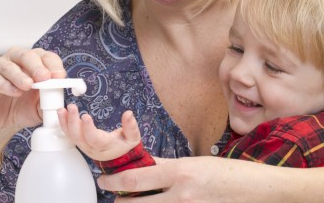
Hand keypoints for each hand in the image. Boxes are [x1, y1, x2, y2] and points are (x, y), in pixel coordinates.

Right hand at [0, 47, 65, 139]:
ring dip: (20, 75)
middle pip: (26, 55)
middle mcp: (16, 62)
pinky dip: (5, 85)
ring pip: (8, 65)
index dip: (54, 65)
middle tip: (44, 78)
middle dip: (37, 66)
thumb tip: (60, 98)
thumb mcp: (42, 107)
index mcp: (35, 64)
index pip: (46, 57)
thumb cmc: (23, 109)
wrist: (2, 123)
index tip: (60, 76)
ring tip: (28, 85)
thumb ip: (51, 100)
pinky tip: (14, 92)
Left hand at [58, 104, 140, 160]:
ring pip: (71, 136)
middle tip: (71, 107)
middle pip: (79, 137)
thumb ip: (131, 126)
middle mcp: (91, 147)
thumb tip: (128, 113)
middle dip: (73, 121)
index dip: (88, 128)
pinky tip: (61, 113)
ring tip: (61, 110)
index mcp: (105, 145)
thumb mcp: (133, 138)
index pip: (94, 138)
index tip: (85, 115)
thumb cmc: (124, 146)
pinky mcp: (79, 142)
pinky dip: (63, 124)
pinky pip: (69, 134)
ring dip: (65, 122)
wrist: (117, 157)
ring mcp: (83, 145)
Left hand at [96, 156, 253, 202]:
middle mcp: (181, 196)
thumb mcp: (194, 163)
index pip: (136, 179)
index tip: (103, 180)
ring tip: (134, 202)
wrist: (258, 191)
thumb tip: (143, 163)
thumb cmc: (228, 173)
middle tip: (115, 198)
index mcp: (180, 172)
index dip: (113, 180)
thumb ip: (165, 165)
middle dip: (121, 202)